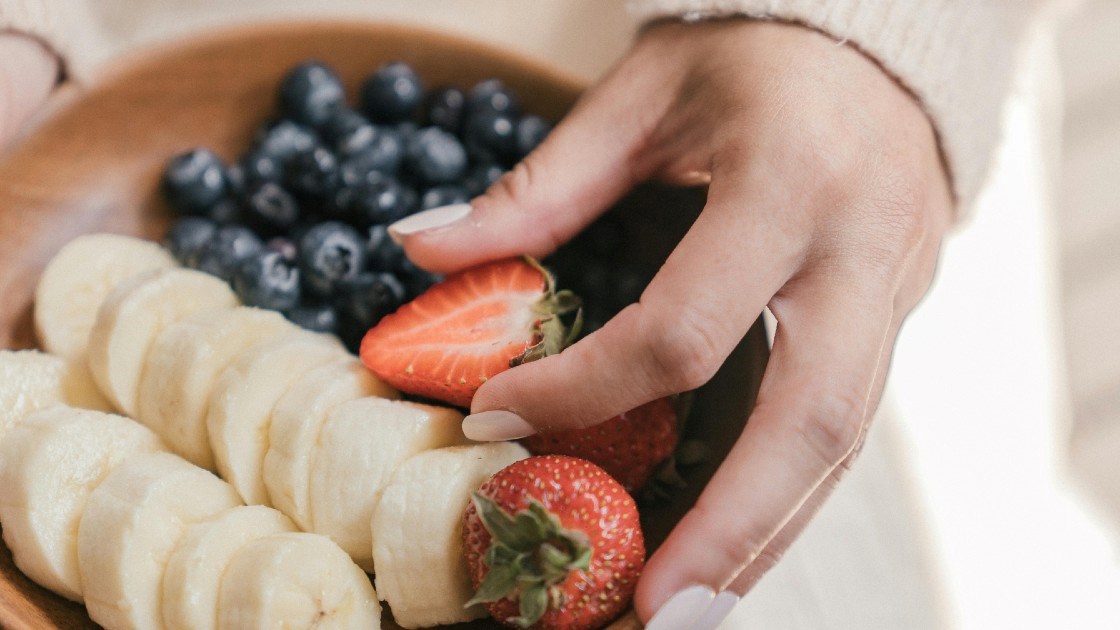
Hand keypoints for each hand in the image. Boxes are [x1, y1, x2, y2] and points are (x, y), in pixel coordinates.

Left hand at [392, 18, 952, 626]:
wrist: (881, 40)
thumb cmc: (750, 52)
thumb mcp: (641, 96)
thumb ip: (538, 185)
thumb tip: (420, 245)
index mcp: (790, 181)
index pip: (684, 327)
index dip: (584, 388)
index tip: (498, 416)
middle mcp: (862, 252)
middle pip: (809, 422)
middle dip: (730, 530)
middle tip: (653, 611)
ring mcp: (896, 292)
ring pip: (842, 443)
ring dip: (764, 538)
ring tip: (687, 609)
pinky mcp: (898, 317)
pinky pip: (846, 424)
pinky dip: (784, 494)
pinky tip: (730, 542)